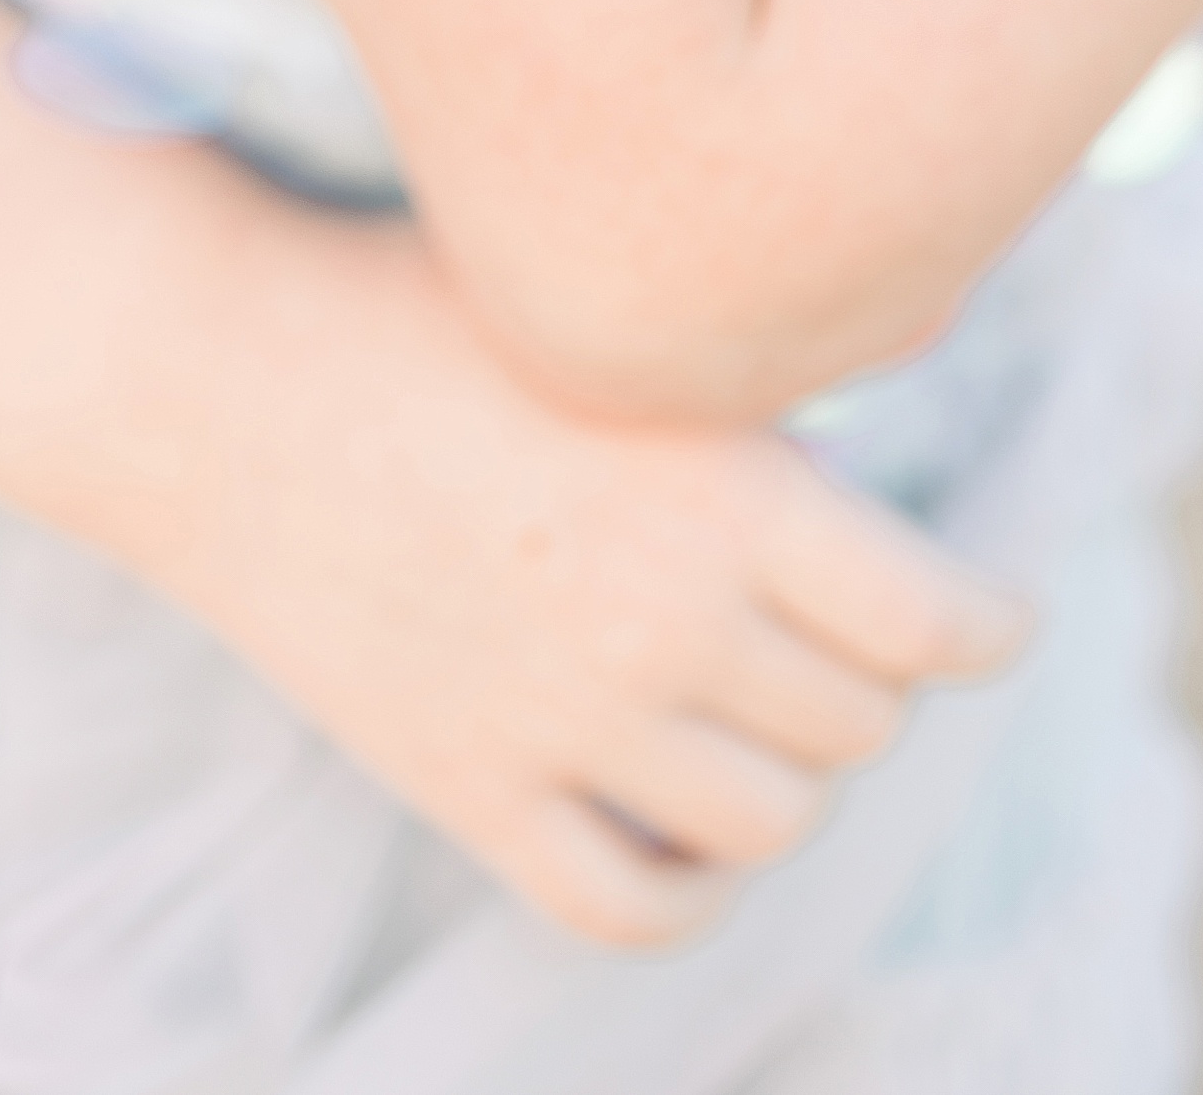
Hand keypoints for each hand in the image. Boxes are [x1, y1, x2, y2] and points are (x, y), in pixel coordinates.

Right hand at [163, 226, 1032, 949]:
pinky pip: (636, 906)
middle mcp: (666, 620)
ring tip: (759, 709)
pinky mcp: (472, 791)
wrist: (214, 375)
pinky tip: (686, 822)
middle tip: (838, 627)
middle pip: (862, 724)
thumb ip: (759, 355)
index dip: (985, 624)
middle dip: (868, 677)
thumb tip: (924, 356)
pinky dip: (689, 883)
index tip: (988, 617)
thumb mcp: (610, 298)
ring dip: (786, 773)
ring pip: (773, 821)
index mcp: (722, 485)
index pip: (938, 625)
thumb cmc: (416, 297)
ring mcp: (567, 722)